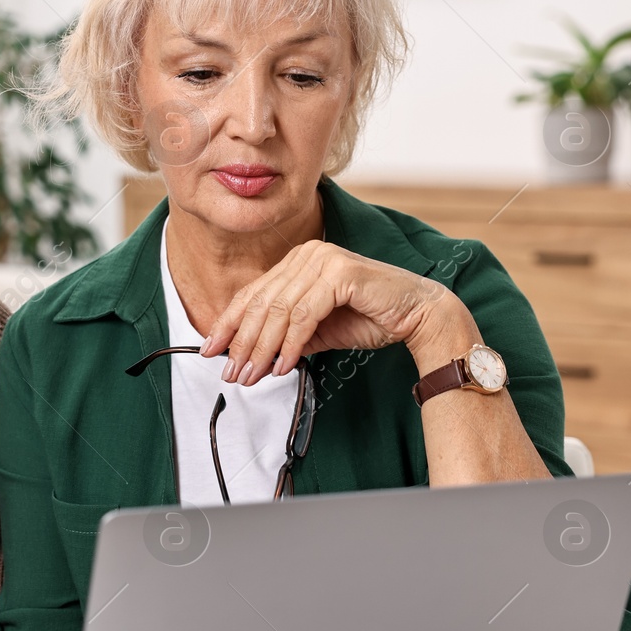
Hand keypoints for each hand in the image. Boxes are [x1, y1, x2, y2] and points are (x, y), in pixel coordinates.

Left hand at [201, 240, 474, 383]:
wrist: (419, 314)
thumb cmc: (371, 318)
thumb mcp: (317, 331)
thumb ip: (285, 337)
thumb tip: (249, 358)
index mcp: (297, 261)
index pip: (253, 294)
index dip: (229, 324)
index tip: (211, 351)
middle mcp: (307, 255)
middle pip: (261, 303)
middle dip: (242, 343)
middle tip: (232, 373)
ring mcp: (323, 260)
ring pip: (278, 311)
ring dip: (262, 348)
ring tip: (252, 375)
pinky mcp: (340, 274)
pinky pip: (304, 315)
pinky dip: (290, 344)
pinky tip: (284, 366)